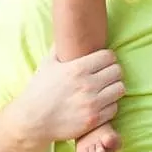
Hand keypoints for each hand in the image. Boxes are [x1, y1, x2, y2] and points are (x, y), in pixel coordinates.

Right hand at [3, 49, 124, 145]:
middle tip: (105, 76)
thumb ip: (59, 47)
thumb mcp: (47, 64)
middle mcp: (87, 85)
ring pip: (120, 89)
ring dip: (113, 88)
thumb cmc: (39, 90)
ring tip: (105, 90)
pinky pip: (114, 108)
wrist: (32, 121)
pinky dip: (109, 106)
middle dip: (112, 72)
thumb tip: (64, 30)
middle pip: (117, 71)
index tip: (103, 62)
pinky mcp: (93, 120)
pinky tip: (100, 104)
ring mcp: (92, 103)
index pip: (109, 56)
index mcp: (77, 68)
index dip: (108, 58)